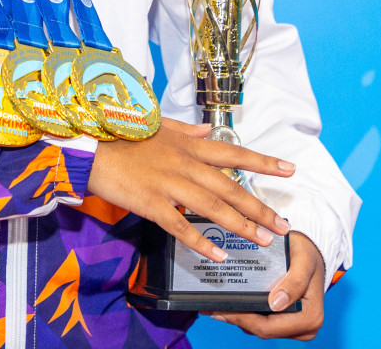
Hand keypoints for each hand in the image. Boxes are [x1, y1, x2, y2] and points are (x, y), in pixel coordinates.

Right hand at [86, 119, 295, 262]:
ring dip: (240, 226)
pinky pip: (180, 226)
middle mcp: (185, 164)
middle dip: (259, 207)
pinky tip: (218, 255)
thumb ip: (186, 130)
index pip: (234, 154)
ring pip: (212, 208)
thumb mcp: (159, 126)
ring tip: (262, 240)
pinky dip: (200, 242)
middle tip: (282, 224)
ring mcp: (169, 184)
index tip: (289, 170)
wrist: (91, 146)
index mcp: (189, 145)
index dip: (263, 162)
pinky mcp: (151, 203)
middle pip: (230, 187)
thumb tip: (207, 130)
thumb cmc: (123, 135)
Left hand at [209, 232, 325, 339]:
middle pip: (262, 330)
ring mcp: (293, 327)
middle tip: (213, 308)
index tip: (223, 308)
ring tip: (217, 304)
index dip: (244, 319)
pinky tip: (230, 303)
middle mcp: (304, 328)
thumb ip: (294, 282)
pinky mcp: (284, 322)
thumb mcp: (303, 262)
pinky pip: (262, 322)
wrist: (310, 251)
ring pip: (259, 328)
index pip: (270, 327)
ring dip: (239, 316)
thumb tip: (277, 303)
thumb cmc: (306, 254)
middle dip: (237, 318)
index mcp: (310, 318)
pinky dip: (246, 313)